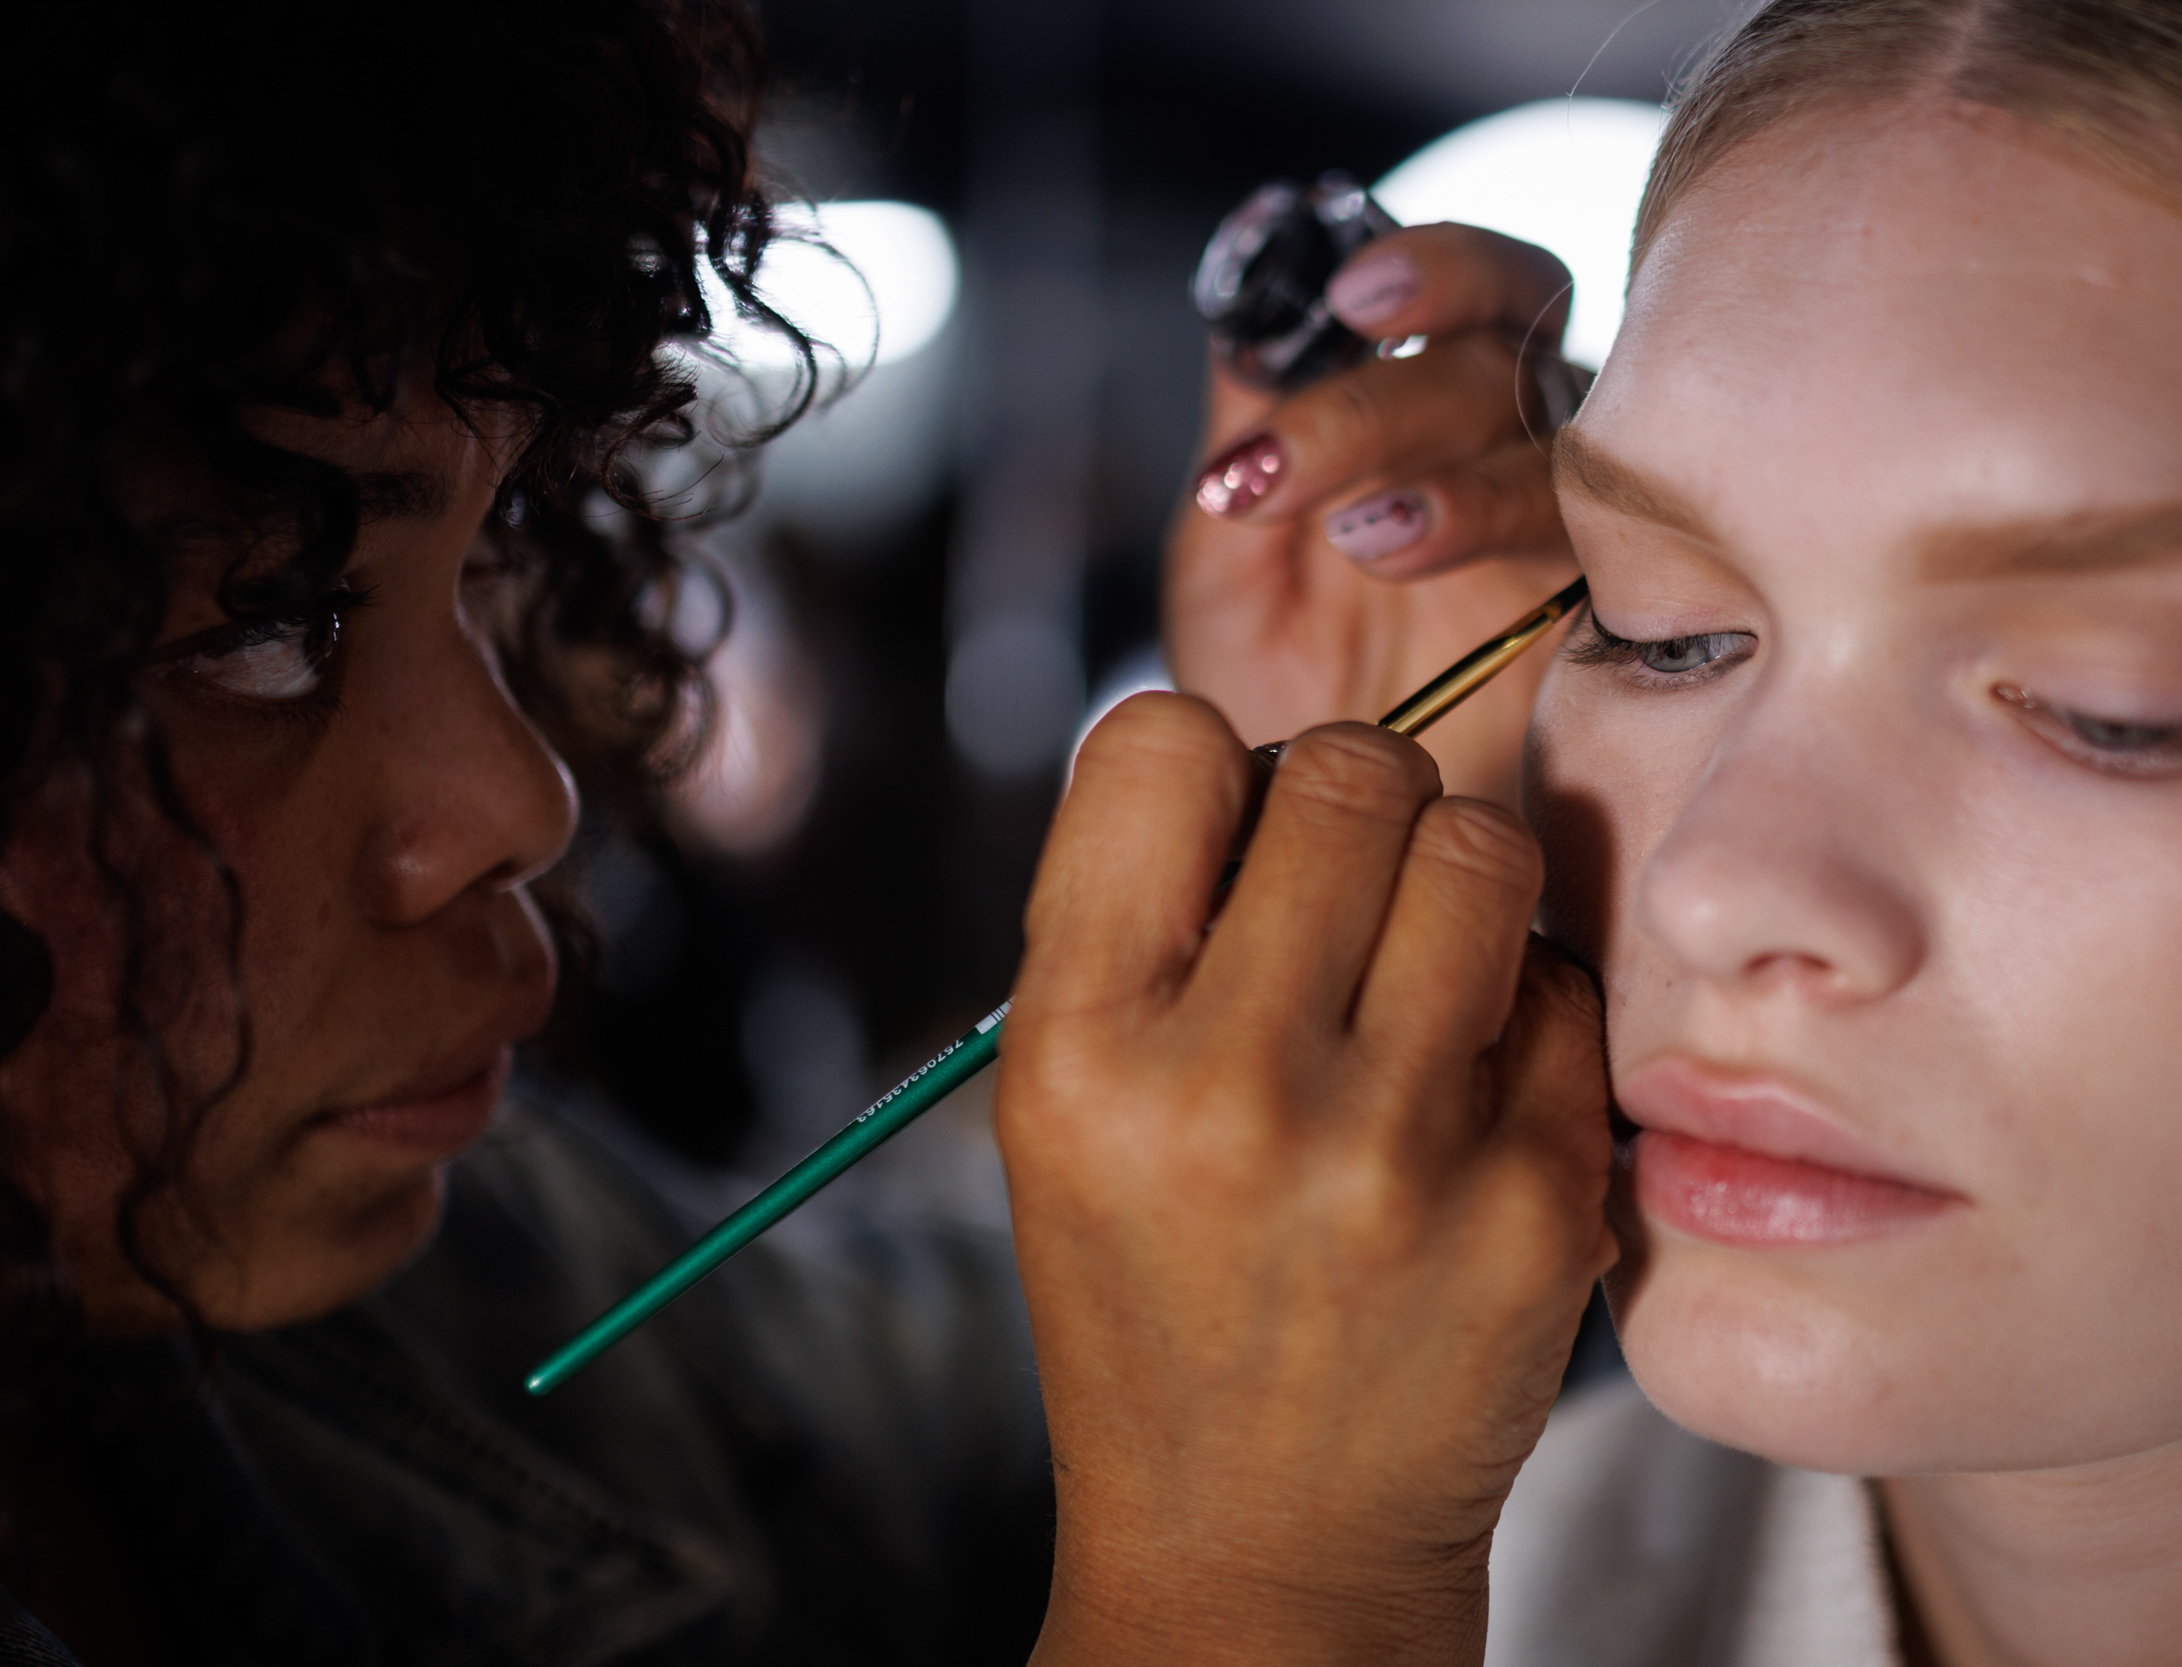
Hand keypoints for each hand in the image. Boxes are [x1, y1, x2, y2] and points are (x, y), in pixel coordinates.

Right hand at [999, 695, 1614, 1666]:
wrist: (1258, 1545)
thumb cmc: (1150, 1293)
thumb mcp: (1060, 1113)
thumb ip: (1135, 922)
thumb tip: (1263, 756)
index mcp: (1080, 1048)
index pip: (1160, 742)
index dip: (1199, 766)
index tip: (1216, 834)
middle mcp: (1228, 1086)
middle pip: (1349, 770)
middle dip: (1346, 802)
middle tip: (1337, 890)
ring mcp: (1395, 1146)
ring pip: (1481, 846)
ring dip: (1448, 879)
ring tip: (1412, 969)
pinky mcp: (1531, 1199)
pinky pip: (1566, 982)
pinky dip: (1520, 1006)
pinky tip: (1467, 1087)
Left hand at [1167, 224, 1581, 805]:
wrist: (1321, 836)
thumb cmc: (1275, 683)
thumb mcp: (1224, 558)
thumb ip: (1245, 430)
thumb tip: (1245, 314)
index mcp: (1427, 395)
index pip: (1465, 285)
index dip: (1425, 270)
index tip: (1346, 299)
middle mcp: (1518, 437)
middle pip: (1505, 357)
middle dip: (1387, 402)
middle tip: (1284, 465)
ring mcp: (1576, 524)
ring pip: (1560, 456)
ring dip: (1460, 489)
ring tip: (1362, 544)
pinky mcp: (1619, 622)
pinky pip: (1626, 568)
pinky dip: (1547, 567)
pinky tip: (1464, 592)